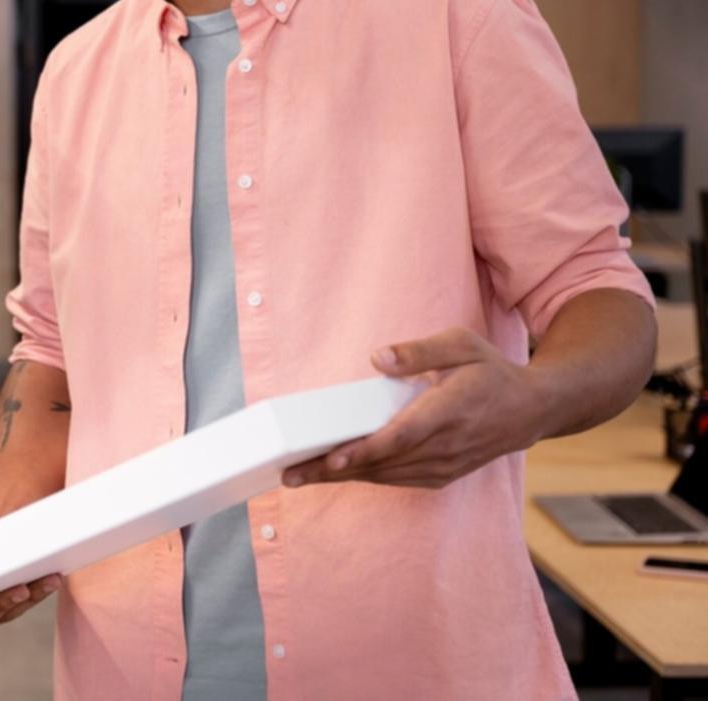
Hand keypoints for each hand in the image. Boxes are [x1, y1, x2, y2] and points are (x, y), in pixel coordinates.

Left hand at [282, 327, 551, 489]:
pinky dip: (367, 479)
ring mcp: (446, 465)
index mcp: (449, 411)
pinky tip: (335, 476)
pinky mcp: (443, 475)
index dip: (364, 452)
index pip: (400, 438)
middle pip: (382, 463)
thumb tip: (378, 359)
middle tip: (290, 474)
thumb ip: (420, 351)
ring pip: (386, 477)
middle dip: (333, 471)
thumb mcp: (462, 344)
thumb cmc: (491, 371)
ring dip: (343, 479)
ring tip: (300, 477)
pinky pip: (398, 480)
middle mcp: (446, 445)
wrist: (533, 409)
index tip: (332, 459)